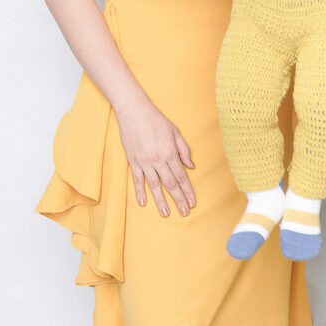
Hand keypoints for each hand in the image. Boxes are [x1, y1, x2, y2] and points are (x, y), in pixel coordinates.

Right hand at [115, 97, 195, 216]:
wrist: (134, 112)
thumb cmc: (157, 120)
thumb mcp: (175, 132)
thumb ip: (183, 150)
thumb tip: (190, 167)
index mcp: (170, 153)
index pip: (181, 177)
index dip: (187, 191)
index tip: (192, 202)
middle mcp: (158, 160)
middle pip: (170, 184)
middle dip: (178, 200)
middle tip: (184, 213)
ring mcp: (144, 162)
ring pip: (154, 186)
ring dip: (161, 201)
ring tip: (166, 213)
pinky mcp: (133, 161)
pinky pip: (137, 180)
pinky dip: (140, 192)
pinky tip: (143, 203)